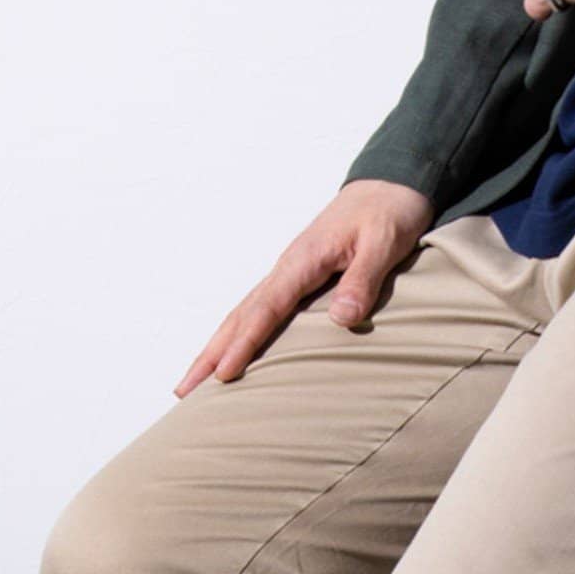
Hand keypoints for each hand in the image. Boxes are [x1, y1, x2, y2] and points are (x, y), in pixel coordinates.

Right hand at [173, 179, 435, 397]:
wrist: (389, 182)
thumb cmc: (389, 211)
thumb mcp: (383, 244)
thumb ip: (363, 280)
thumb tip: (342, 319)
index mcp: (303, 260)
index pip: (265, 309)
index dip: (244, 344)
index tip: (224, 374)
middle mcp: (288, 268)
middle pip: (240, 316)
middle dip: (211, 353)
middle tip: (185, 391)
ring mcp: (290, 274)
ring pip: (244, 315)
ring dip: (218, 348)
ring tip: (195, 383)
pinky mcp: (298, 279)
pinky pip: (261, 312)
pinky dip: (240, 335)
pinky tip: (233, 354)